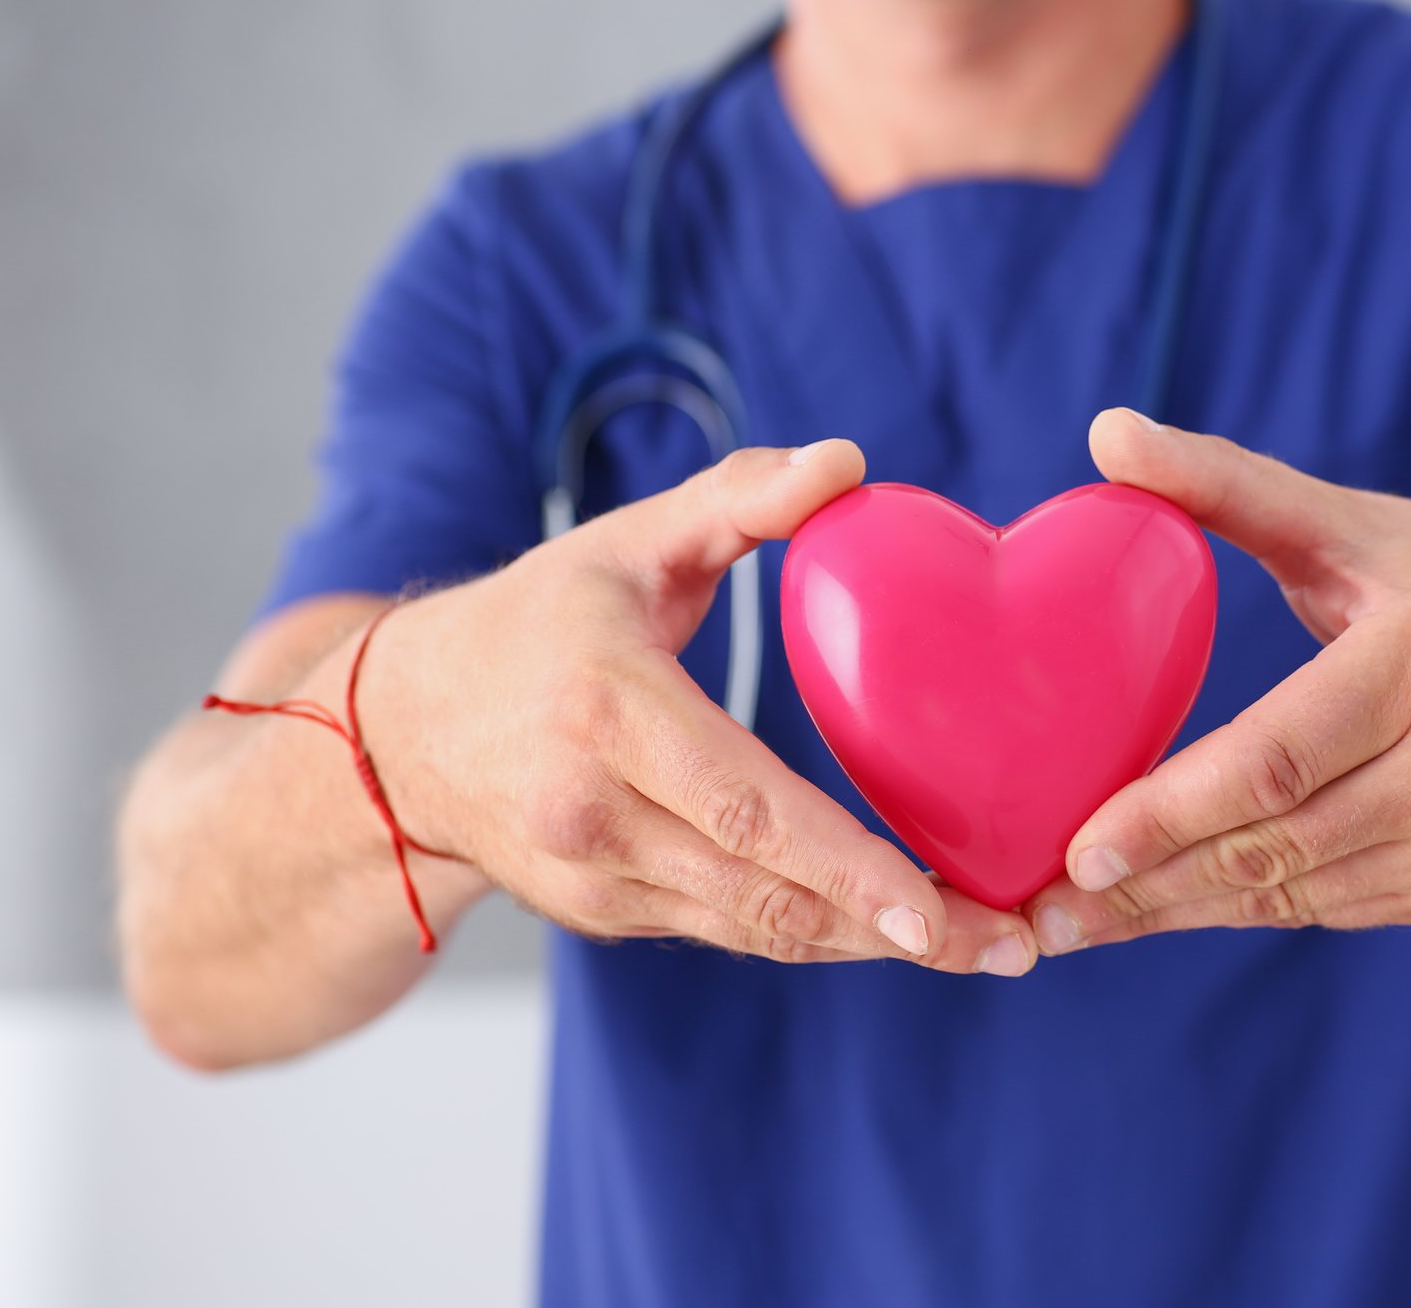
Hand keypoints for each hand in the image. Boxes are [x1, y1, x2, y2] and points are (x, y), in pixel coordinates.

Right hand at [368, 441, 1034, 974]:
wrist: (398, 736)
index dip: (844, 869)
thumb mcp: (625, 542)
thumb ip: (738, 497)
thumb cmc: (534, 624)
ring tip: (983, 947)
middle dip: (893, 933)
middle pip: (764, 895)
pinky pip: (728, 931)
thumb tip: (849, 462)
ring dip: (868, 947)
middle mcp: (593, 814)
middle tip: (1012, 945)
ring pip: (754, 931)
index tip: (935, 913)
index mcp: (607, 713)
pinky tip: (894, 929)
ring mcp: (595, 881)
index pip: (743, 809)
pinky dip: (814, 934)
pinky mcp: (605, 917)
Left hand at [1024, 409, 1410, 955]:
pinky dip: (1243, 909)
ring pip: (1295, 893)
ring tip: (1073, 923)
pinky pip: (1330, 907)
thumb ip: (1226, 482)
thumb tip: (1106, 431)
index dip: (1174, 813)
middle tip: (1042, 910)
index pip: (1279, 759)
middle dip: (1149, 886)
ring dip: (1179, 914)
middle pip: (1277, 845)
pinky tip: (1166, 908)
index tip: (1079, 847)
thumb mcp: (1353, 523)